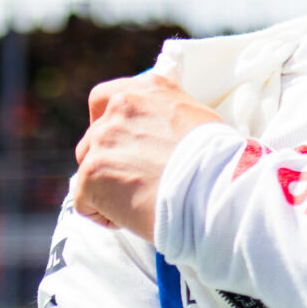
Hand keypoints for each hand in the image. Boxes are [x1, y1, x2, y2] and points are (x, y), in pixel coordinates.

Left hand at [72, 75, 225, 240]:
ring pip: (89, 170)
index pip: (105, 98)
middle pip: (93, 139)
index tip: (122, 145)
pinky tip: (136, 217)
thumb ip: (168, 119)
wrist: (217, 191)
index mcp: (147, 90)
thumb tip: (158, 135)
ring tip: (144, 202)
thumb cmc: (221, 164)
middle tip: (140, 183)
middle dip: (110, 161)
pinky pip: (86, 202)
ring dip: (109, 188)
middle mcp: (120, 108)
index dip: (108, 124)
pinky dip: (106, 215)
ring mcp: (102, 140)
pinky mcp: (91, 173)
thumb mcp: (199, 121)